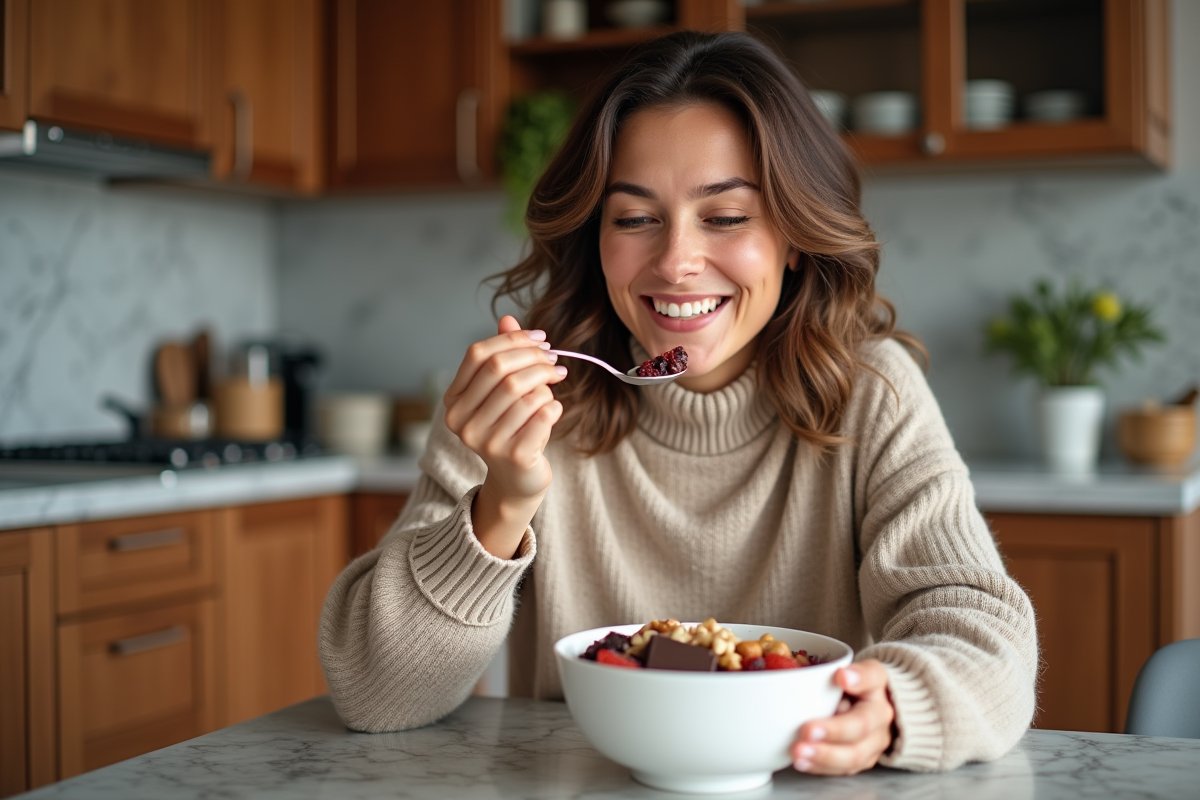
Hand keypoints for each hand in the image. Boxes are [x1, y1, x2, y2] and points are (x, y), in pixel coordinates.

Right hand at [443, 315, 566, 557]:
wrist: (518, 481)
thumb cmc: (511, 428)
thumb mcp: (503, 392)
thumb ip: (502, 356)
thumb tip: (508, 319)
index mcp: (453, 401)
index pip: (478, 354)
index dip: (513, 340)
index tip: (542, 339)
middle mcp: (461, 422)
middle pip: (502, 370)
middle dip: (535, 359)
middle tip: (555, 361)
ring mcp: (485, 441)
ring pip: (525, 391)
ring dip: (546, 385)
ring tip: (552, 391)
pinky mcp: (514, 455)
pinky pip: (543, 413)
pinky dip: (554, 406)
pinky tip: (553, 411)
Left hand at [791, 659, 895, 775]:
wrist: (874, 708)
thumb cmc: (858, 686)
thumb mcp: (857, 669)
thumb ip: (854, 671)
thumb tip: (842, 675)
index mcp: (878, 687)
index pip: (872, 680)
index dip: (858, 680)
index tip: (840, 677)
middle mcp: (881, 718)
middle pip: (860, 728)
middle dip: (833, 731)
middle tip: (806, 730)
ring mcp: (873, 744)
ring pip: (853, 756)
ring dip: (824, 756)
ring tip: (799, 753)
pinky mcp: (861, 761)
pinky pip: (842, 769)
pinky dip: (820, 767)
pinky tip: (802, 763)